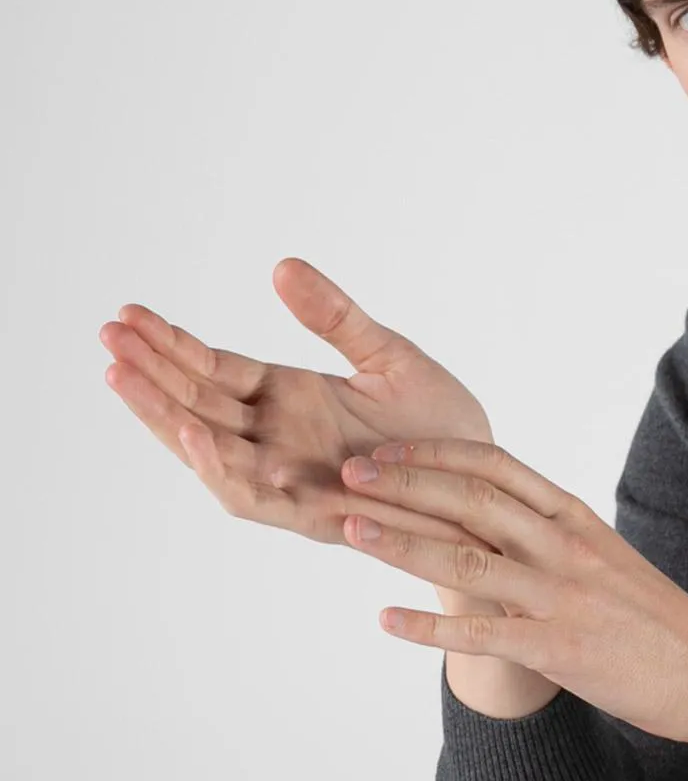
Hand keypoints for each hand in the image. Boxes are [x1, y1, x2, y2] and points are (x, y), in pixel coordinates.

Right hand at [100, 257, 500, 557]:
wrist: (489, 491)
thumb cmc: (444, 427)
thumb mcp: (390, 357)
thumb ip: (337, 318)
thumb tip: (282, 267)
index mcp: (290, 398)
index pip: (213, 368)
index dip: (170, 344)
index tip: (126, 315)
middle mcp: (279, 439)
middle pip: (195, 404)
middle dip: (149, 374)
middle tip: (106, 337)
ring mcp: (292, 477)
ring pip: (208, 450)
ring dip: (164, 418)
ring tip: (124, 379)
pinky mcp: (314, 513)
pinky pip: (254, 496)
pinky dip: (220, 469)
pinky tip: (194, 435)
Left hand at [338, 436, 687, 744]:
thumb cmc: (656, 619)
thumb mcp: (606, 558)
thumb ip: (553, 537)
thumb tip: (499, 523)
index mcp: (576, 519)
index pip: (497, 467)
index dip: (435, 453)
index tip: (388, 449)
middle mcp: (565, 548)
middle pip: (471, 501)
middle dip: (403, 483)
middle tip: (348, 474)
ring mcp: (561, 597)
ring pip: (467, 560)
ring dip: (400, 542)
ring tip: (348, 530)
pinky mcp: (557, 648)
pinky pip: (482, 634)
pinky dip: (429, 626)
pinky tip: (385, 620)